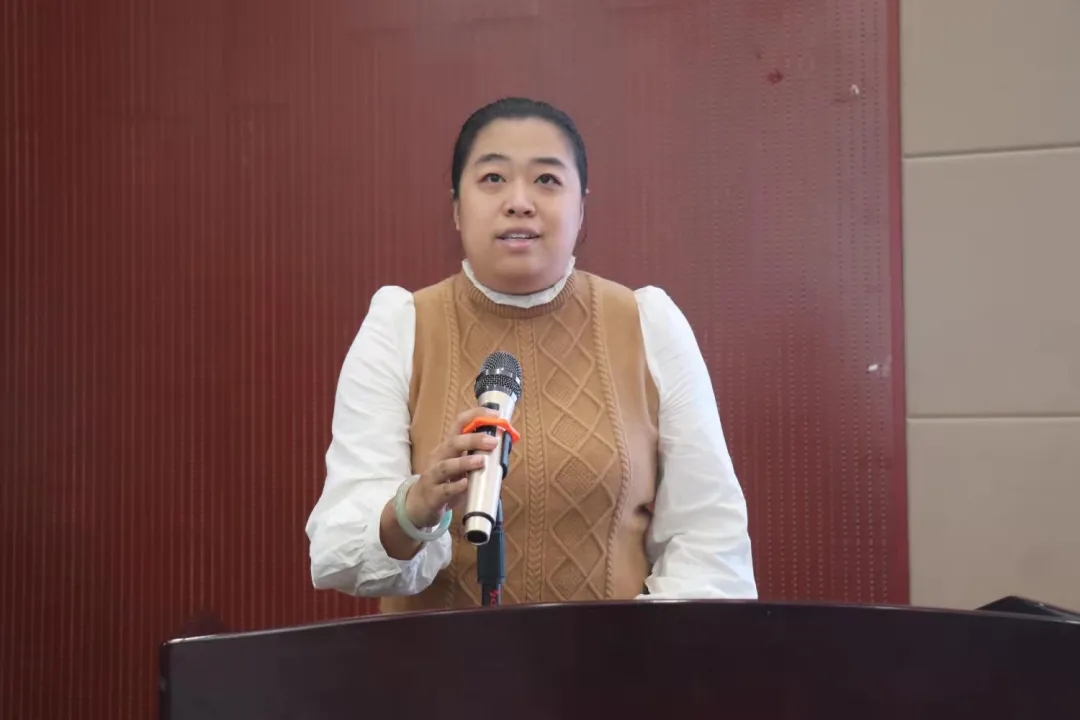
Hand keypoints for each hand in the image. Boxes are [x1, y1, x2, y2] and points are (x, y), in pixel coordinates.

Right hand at [404, 407, 500, 527]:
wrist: (419, 505)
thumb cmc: (445, 482)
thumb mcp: (460, 466)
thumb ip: (477, 457)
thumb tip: (503, 449)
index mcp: (448, 447)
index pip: (459, 423)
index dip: (477, 416)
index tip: (495, 415)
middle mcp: (440, 457)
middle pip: (453, 443)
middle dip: (474, 440)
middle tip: (493, 442)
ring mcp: (434, 476)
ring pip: (446, 465)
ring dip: (464, 462)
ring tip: (480, 461)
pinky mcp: (433, 495)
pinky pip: (444, 490)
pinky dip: (455, 487)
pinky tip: (465, 484)